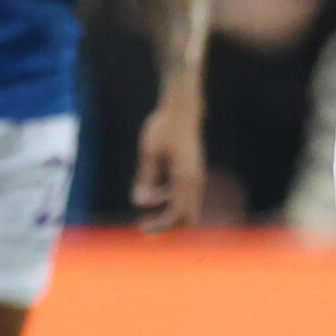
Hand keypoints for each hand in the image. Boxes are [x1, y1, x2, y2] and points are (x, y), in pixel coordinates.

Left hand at [130, 93, 205, 233]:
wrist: (182, 110)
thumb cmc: (164, 127)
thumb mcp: (150, 153)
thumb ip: (146, 178)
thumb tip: (139, 202)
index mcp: (185, 178)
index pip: (175, 214)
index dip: (160, 225)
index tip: (141, 225)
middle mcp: (195, 180)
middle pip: (187, 217)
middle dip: (167, 224)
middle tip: (144, 224)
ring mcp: (196, 177)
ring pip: (186, 207)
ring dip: (167, 210)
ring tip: (144, 198)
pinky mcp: (192, 172)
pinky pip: (183, 195)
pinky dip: (169, 198)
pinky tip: (153, 188)